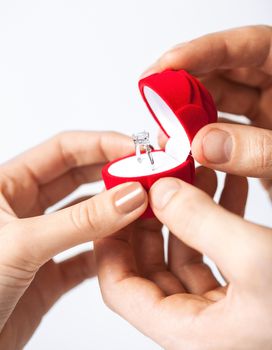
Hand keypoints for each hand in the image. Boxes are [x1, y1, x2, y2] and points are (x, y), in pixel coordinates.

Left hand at [0, 131, 147, 348]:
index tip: (135, 150)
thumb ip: (80, 220)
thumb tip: (129, 197)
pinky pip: (87, 253)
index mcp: (7, 185)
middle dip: (113, 175)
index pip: (63, 150)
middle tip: (146, 176)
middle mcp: (24, 209)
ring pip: (86, 216)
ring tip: (143, 208)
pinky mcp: (49, 273)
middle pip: (79, 178)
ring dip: (114, 212)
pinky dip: (108, 250)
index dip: (101, 145)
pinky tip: (126, 248)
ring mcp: (39, 240)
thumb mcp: (22, 243)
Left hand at [95, 168, 271, 349]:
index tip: (115, 202)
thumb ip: (202, 222)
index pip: (121, 290)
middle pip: (150, 266)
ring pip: (183, 252)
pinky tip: (224, 184)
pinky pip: (214, 249)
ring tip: (192, 169)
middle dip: (151, 217)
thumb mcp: (260, 259)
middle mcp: (202, 323)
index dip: (111, 245)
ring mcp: (224, 305)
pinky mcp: (247, 289)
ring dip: (184, 209)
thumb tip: (161, 192)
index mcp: (191, 332)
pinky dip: (213, 215)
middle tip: (153, 177)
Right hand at [143, 25, 271, 196]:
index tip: (167, 65)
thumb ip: (259, 151)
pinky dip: (199, 139)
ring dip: (189, 115)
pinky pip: (220, 132)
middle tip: (154, 99)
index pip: (251, 47)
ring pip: (218, 103)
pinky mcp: (252, 143)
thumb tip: (205, 145)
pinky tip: (184, 148)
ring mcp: (265, 118)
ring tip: (166, 129)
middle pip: (226, 73)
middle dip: (186, 84)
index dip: (205, 51)